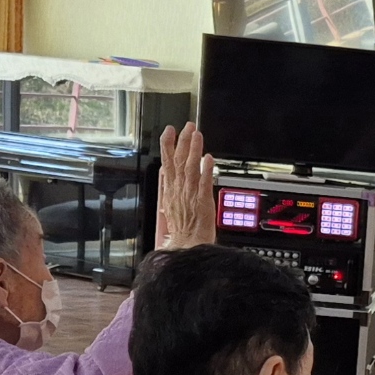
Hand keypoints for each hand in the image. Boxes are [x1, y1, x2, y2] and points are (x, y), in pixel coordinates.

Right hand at [155, 122, 216, 249]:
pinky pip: (204, 183)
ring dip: (193, 150)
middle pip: (179, 161)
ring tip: (196, 135)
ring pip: (190, 168)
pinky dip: (206, 169)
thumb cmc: (181, 232)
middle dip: (182, 141)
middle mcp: (179, 191)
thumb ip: (168, 191)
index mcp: (170, 192)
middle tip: (187, 126)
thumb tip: (166, 177)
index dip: (168, 146)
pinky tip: (208, 158)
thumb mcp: (168, 210)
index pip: (167, 164)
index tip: (169, 131)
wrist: (187, 248)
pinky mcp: (202, 202)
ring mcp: (190, 195)